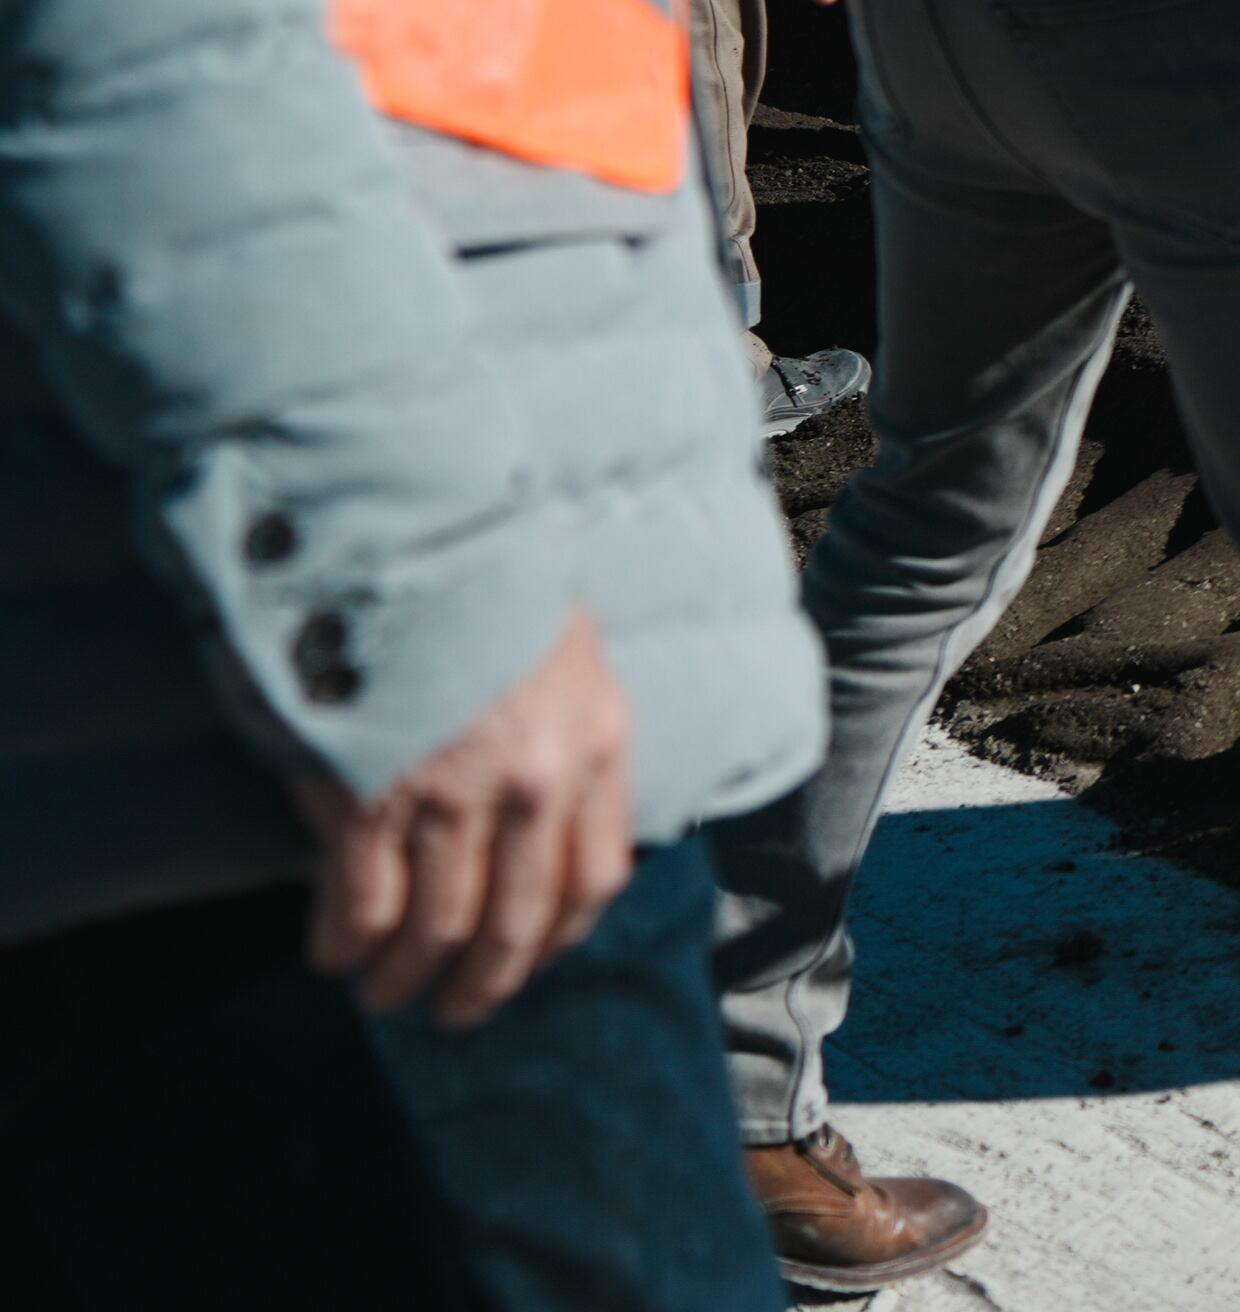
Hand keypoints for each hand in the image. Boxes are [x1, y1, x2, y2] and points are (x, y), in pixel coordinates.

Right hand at [289, 610, 632, 1027]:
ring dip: (406, 976)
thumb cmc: (489, 589)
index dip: (558, 938)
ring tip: (384, 994)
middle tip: (453, 1011)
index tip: (530, 961)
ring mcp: (455, 795)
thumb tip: (543, 816)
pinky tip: (334, 956)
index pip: (596, 879)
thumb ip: (565, 738)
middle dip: (482, 983)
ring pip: (438, 927)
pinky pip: (365, 904)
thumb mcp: (567, 657)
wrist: (414, 535)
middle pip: (517, 922)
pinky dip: (346, 944)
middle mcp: (536, 783)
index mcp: (596, 746)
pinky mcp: (373, 798)